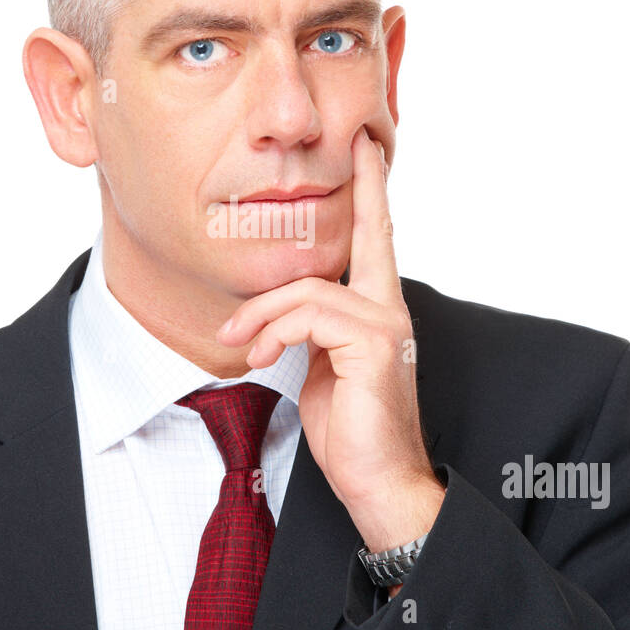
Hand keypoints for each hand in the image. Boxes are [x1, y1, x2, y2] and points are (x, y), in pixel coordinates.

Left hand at [217, 126, 444, 566]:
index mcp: (378, 312)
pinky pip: (309, 314)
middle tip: (344, 162)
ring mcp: (386, 325)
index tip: (367, 146)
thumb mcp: (322, 369)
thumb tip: (287, 317)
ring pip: (308, 288)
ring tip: (239, 343)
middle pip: (360, 238)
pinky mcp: (374, 344)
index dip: (372, 190)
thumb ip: (314, 332)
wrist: (378, 482)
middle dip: (354, 195)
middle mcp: (389, 310)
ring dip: (262, 314)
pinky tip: (263, 357)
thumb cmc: (352, 432)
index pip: (378, 239)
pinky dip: (275, 332)